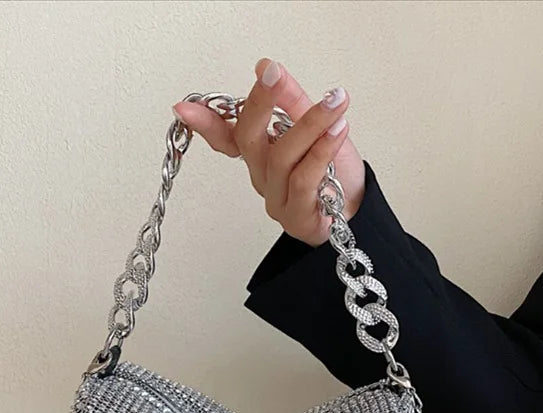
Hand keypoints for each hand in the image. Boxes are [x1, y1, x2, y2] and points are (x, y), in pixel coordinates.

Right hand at [172, 58, 365, 246]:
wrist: (358, 211)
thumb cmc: (334, 173)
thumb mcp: (315, 128)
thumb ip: (290, 100)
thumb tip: (265, 66)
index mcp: (260, 154)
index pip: (226, 137)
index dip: (205, 124)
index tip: (184, 108)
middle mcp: (262, 176)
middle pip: (249, 140)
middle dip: (260, 104)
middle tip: (273, 74)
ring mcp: (277, 199)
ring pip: (282, 158)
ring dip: (311, 124)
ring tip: (335, 102)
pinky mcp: (297, 216)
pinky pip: (304, 180)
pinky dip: (321, 151)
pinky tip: (338, 130)